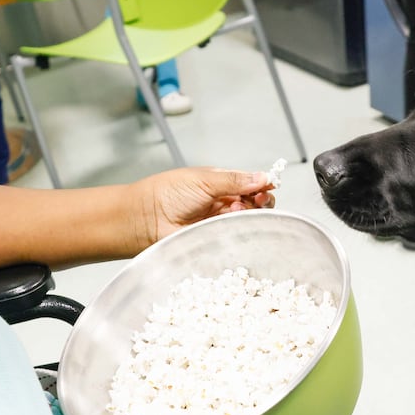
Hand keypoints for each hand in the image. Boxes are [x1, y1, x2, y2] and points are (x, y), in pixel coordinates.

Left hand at [133, 167, 276, 251]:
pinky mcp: (214, 237)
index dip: (262, 184)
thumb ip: (235, 180)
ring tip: (235, 207)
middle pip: (253, 202)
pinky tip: (230, 219)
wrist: (147, 218)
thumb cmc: (168, 193)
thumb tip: (263, 177)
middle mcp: (222, 201)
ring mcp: (219, 220)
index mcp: (220, 182)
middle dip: (260, 200)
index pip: (250, 183)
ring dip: (247, 212)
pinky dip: (238, 227)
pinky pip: (235, 233)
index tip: (268, 186)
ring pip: (247, 218)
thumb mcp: (205, 180)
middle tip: (257, 199)